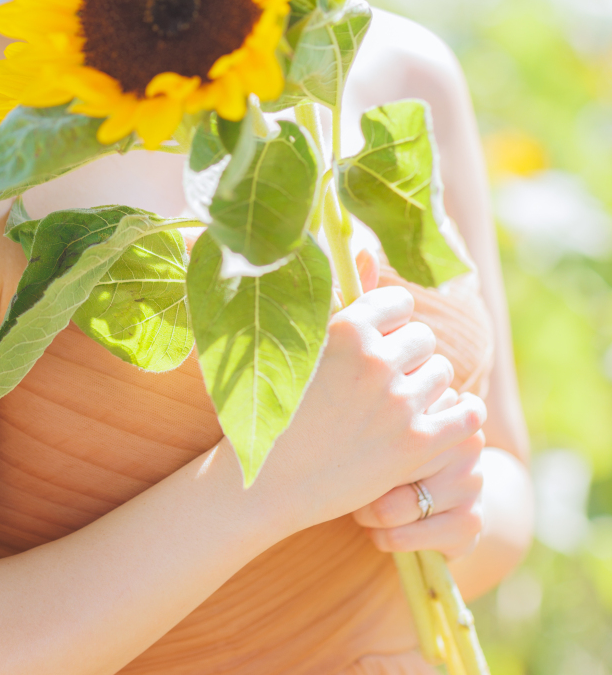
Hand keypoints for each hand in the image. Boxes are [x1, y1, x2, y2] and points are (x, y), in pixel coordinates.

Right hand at [253, 280, 486, 536]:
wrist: (265, 481)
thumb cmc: (280, 405)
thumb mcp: (304, 343)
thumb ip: (343, 297)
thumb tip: (367, 249)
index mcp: (347, 327)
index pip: (399, 303)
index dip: (388, 323)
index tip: (373, 344)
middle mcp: (376, 360)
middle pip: (423, 339)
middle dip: (408, 357)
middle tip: (383, 382)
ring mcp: (398, 403)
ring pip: (443, 374)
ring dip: (427, 388)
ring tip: (398, 407)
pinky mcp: (415, 445)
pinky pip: (465, 414)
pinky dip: (460, 415)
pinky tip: (440, 421)